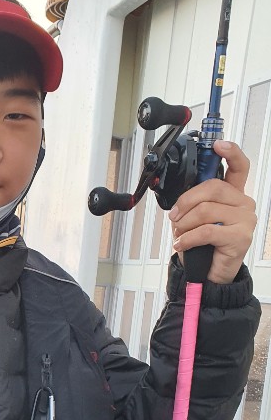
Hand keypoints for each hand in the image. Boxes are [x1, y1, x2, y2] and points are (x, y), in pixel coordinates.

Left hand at [169, 140, 256, 283]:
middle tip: (174, 216)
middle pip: (213, 187)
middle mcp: (243, 204)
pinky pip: (206, 231)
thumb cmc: (203, 245)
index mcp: (234, 194)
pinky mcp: (240, 237)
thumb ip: (196, 201)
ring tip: (180, 233)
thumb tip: (181, 196)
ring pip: (206, 210)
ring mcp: (245, 220)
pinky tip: (182, 244)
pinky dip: (187, 238)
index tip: (218, 144)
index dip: (230, 152)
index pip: (239, 167)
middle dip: (186, 201)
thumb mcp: (196, 218)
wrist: (210, 274)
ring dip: (184, 223)